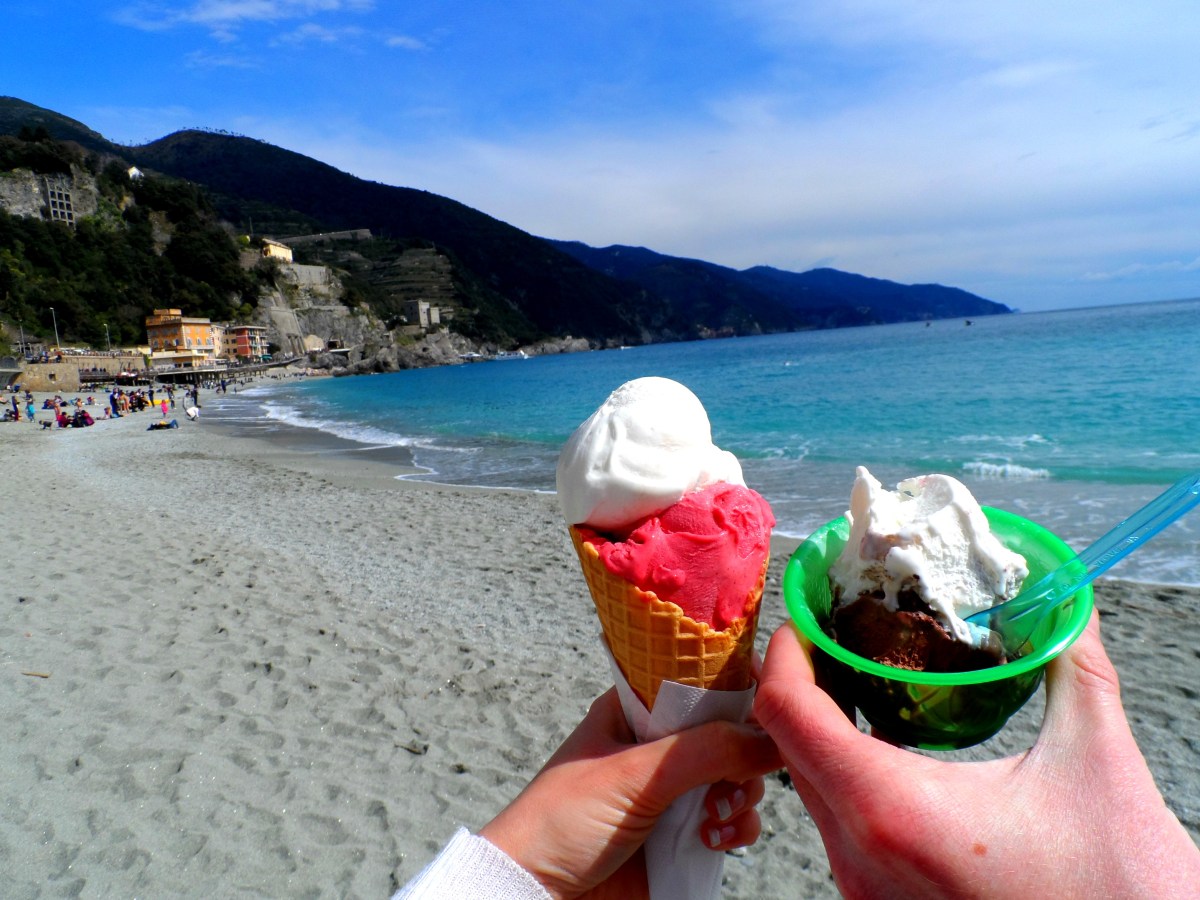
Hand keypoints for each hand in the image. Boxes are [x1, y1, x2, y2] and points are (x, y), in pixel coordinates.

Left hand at [480, 688, 781, 899]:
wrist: (536, 894)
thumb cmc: (561, 821)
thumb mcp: (634, 773)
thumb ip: (705, 749)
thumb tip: (770, 739)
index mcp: (636, 712)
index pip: (699, 684)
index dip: (736, 692)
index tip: (766, 708)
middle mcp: (657, 748)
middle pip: (729, 733)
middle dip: (744, 756)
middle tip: (731, 780)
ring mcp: (671, 793)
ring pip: (736, 779)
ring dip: (742, 796)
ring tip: (718, 816)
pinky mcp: (680, 838)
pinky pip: (731, 823)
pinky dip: (735, 830)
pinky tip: (715, 841)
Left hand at [754, 613, 1199, 898]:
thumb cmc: (1118, 889)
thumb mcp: (1096, 762)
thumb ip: (1072, 668)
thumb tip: (1067, 608)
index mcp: (891, 810)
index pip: (786, 713)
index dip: (786, 653)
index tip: (807, 616)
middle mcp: (859, 858)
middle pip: (787, 748)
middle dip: (803, 683)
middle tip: (837, 635)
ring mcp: (864, 892)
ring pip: (808, 791)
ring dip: (821, 732)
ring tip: (860, 681)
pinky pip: (837, 828)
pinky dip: (845, 777)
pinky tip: (887, 746)